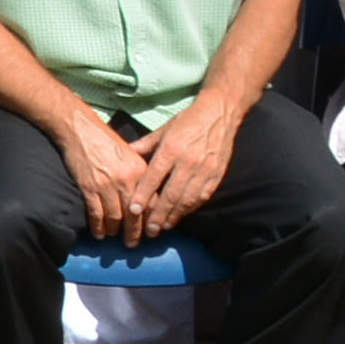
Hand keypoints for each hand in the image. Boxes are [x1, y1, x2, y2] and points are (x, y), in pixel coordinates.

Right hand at [52, 116, 159, 242]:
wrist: (81, 130)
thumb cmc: (106, 141)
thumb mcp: (131, 153)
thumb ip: (140, 174)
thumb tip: (146, 197)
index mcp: (140, 170)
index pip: (151, 202)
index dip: (150, 220)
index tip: (150, 231)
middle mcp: (126, 180)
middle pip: (134, 215)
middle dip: (134, 233)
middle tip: (133, 244)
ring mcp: (107, 185)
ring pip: (115, 217)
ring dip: (114, 231)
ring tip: (113, 237)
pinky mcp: (89, 188)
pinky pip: (96, 214)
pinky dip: (98, 226)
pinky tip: (99, 232)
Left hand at [133, 100, 243, 229]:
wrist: (220, 113)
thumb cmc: (187, 121)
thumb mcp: (163, 130)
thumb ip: (144, 145)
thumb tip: (124, 153)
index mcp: (171, 148)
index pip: (154, 177)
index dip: (143, 195)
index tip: (134, 211)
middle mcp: (187, 161)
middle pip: (170, 194)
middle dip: (158, 214)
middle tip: (149, 230)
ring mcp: (204, 169)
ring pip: (187, 199)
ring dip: (174, 216)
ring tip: (163, 227)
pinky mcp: (216, 174)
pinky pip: (202, 197)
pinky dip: (190, 209)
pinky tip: (180, 216)